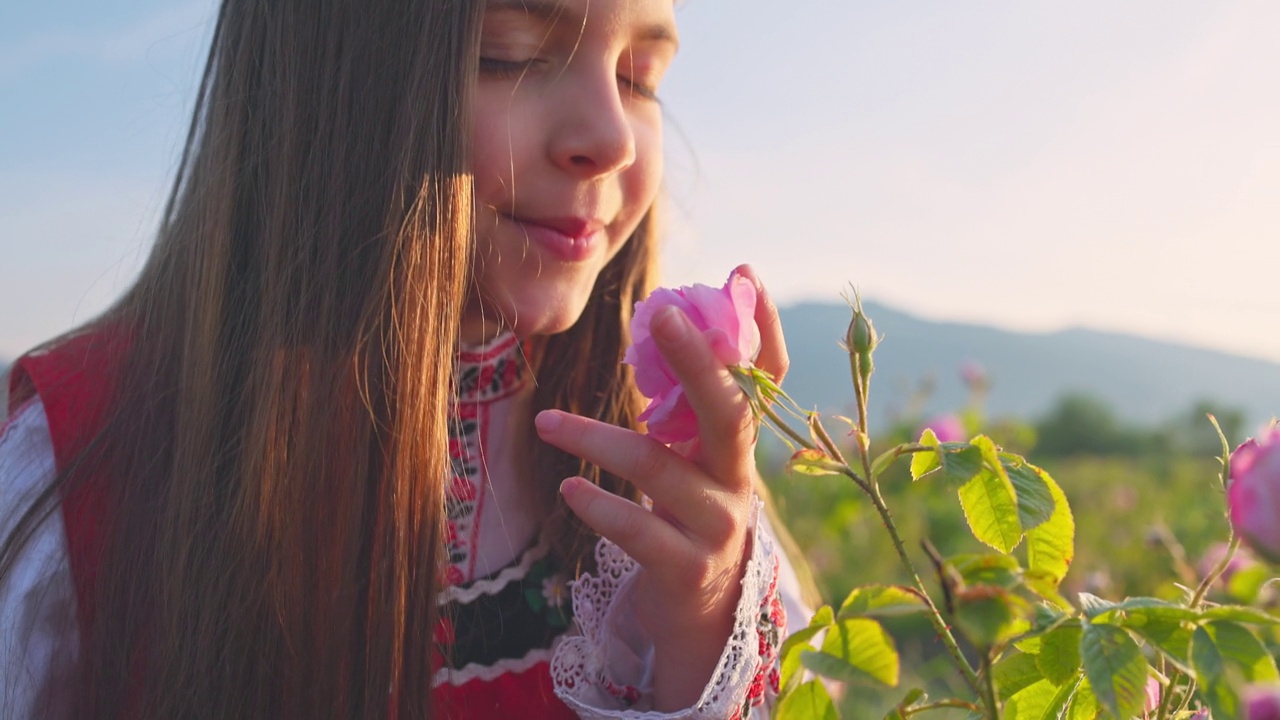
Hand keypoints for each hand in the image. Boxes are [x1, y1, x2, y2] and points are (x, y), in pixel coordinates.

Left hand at [534, 264, 788, 710]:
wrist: (700, 613)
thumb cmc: (683, 516)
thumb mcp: (691, 459)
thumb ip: (681, 405)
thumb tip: (659, 318)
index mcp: (738, 444)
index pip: (766, 378)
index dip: (763, 328)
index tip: (744, 273)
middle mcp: (738, 478)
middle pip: (730, 411)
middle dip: (699, 360)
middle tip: (663, 314)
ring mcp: (717, 526)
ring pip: (658, 469)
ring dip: (596, 438)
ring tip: (546, 422)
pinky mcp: (686, 568)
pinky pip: (639, 531)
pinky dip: (600, 508)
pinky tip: (569, 490)